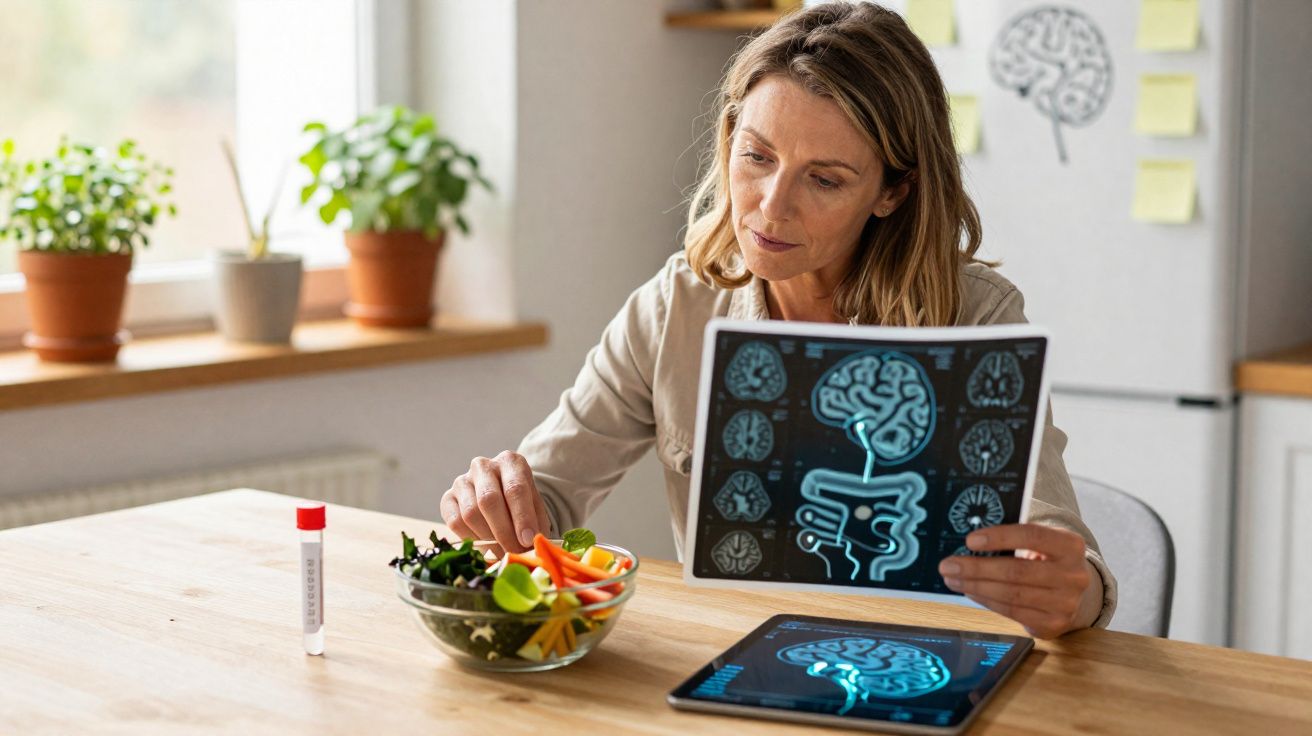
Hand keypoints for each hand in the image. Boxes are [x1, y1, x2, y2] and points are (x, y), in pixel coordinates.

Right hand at [440, 451, 549, 552]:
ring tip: (503, 554)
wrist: (501, 500)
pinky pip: (455, 523)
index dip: (522, 517)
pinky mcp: (448, 498)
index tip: (528, 540)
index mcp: (510, 462)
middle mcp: (483, 466)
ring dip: (488, 540)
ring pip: (471, 513)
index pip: (515, 488)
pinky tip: (485, 548)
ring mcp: (462, 481)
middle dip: (503, 531)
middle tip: (514, 553)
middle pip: (489, 500)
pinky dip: (472, 540)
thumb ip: (535, 525)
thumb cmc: (521, 504)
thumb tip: (532, 548)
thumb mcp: (535, 509)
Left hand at [937, 524, 1100, 638]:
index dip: (1000, 537)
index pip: (1032, 536)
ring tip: (953, 579)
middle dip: (977, 568)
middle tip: (948, 565)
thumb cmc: (1046, 560)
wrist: (1074, 593)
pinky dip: (987, 601)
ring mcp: (1066, 603)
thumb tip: (969, 543)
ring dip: (976, 586)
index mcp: (1071, 545)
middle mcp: (1074, 576)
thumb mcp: (1040, 544)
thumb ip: (1014, 540)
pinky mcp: (1054, 624)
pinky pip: (1012, 612)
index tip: (969, 540)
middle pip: (1017, 571)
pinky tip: (971, 591)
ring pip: (1012, 595)